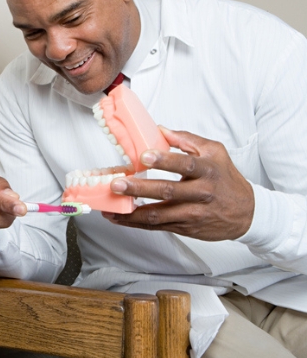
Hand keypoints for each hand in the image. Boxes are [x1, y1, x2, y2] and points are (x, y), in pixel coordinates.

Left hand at [104, 127, 253, 240]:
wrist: (247, 213)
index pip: (186, 165)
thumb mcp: (214, 152)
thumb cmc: (226, 179)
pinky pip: (157, 226)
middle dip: (139, 188)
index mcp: (208, 170)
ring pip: (159, 214)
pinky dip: (136, 222)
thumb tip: (160, 129)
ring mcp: (192, 213)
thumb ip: (186, 139)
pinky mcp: (185, 228)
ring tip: (110, 206)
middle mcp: (201, 193)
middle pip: (167, 191)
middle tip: (117, 184)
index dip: (165, 160)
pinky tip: (119, 217)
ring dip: (132, 212)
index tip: (144, 156)